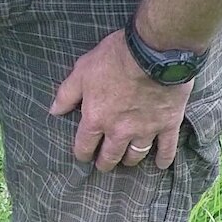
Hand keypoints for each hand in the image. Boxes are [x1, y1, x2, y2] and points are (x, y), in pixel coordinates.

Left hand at [49, 29, 191, 170]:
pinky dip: (164, 158)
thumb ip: (66, 94)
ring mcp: (145, 129)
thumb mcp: (80, 72)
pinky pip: (167, 148)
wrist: (152, 55)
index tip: (83, 157)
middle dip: (105, 162)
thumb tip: (54, 111)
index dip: (82, 154)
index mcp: (96, 119)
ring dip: (129, 160)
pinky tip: (161, 164)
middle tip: (103, 165)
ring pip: (136, 154)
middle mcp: (119, 130)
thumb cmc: (113, 60)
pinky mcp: (168, 125)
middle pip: (110, 155)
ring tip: (126, 161)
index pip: (85, 145)